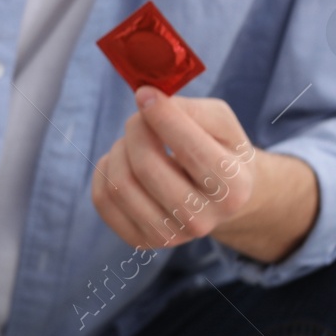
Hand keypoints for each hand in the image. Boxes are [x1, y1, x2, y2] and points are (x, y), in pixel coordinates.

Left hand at [91, 87, 310, 261]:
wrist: (220, 196)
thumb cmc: (220, 149)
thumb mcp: (221, 122)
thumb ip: (191, 108)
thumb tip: (147, 99)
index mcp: (232, 188)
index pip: (190, 150)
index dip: (160, 115)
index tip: (146, 94)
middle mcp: (203, 220)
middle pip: (146, 167)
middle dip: (136, 130)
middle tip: (141, 117)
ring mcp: (171, 236)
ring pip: (120, 184)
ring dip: (119, 149)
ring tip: (135, 141)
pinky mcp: (142, 241)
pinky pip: (103, 199)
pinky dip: (105, 170)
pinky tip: (124, 162)